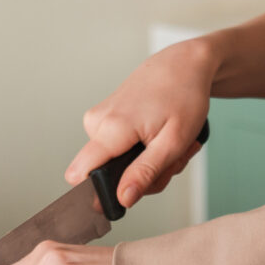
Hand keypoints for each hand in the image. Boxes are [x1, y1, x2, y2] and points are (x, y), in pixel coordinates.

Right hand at [67, 40, 213, 209]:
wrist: (183, 64)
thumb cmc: (183, 96)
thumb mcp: (173, 142)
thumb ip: (146, 173)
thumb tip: (123, 199)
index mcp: (111, 129)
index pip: (80, 175)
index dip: (97, 194)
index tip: (119, 200)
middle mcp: (97, 123)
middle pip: (110, 175)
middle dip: (145, 176)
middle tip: (172, 159)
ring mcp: (99, 119)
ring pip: (119, 164)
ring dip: (149, 163)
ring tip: (170, 142)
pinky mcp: (105, 118)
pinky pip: (119, 149)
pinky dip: (144, 150)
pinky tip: (160, 136)